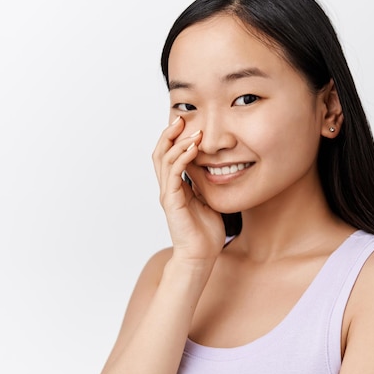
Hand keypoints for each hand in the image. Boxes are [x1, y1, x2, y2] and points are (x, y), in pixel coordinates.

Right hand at [152, 116, 225, 262]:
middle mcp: (168, 187)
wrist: (201, 255)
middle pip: (160, 152)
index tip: (185, 122)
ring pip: (164, 160)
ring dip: (178, 143)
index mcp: (175, 186)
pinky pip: (174, 175)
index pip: (167, 155)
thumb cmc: (205, 230)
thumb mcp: (208, 199)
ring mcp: (168, 194)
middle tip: (181, 118)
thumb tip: (213, 166)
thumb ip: (204, 183)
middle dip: (169, 134)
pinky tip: (192, 149)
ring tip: (193, 132)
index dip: (172, 137)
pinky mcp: (172, 202)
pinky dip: (181, 159)